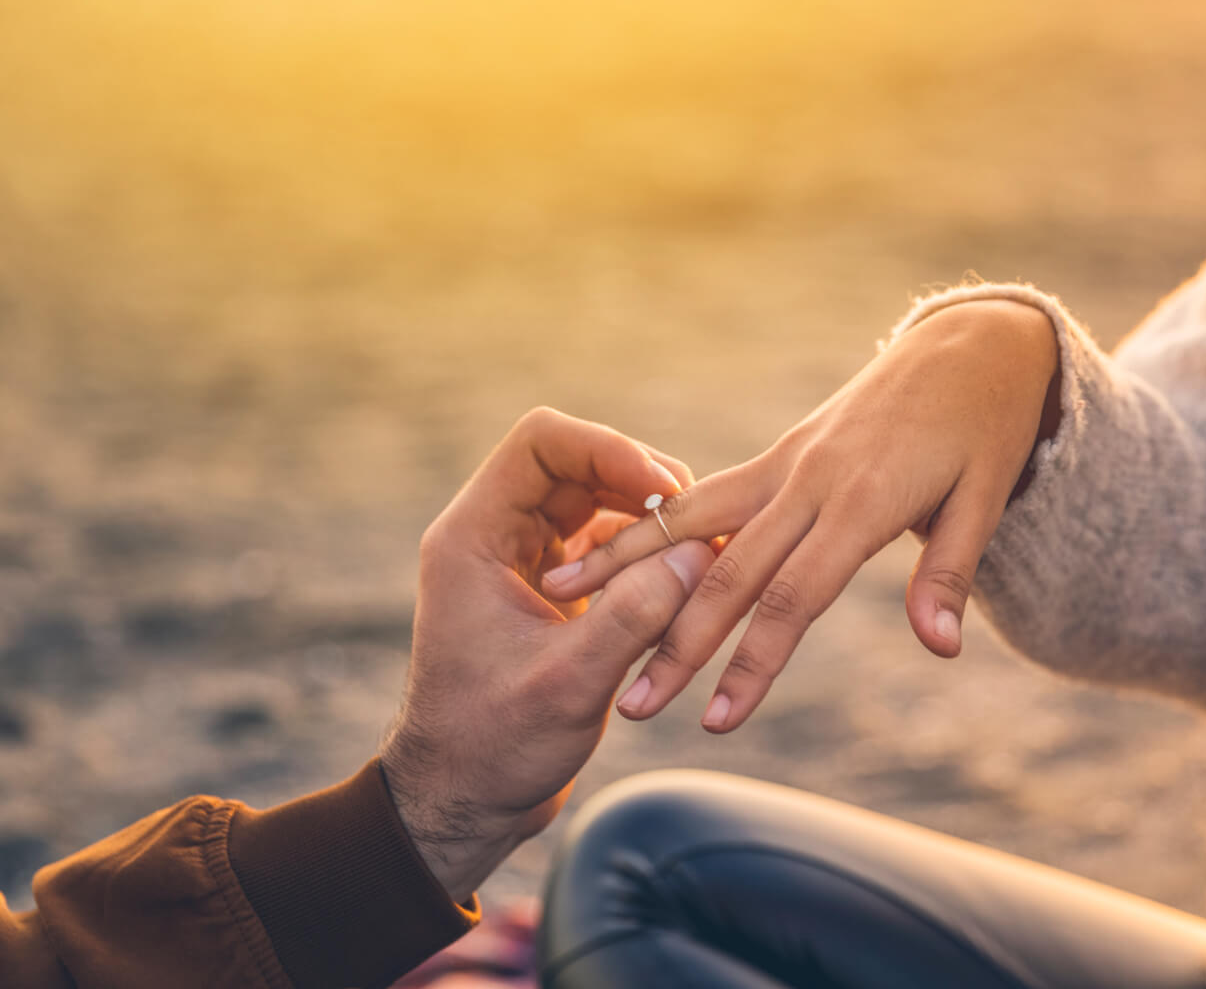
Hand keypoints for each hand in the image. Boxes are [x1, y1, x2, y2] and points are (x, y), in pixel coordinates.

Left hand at [379, 407, 713, 900]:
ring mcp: (527, 562)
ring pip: (598, 504)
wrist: (463, 803)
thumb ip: (634, 614)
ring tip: (700, 553)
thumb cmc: (493, 748)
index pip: (543, 443)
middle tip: (697, 522)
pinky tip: (685, 586)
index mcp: (475, 537)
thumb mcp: (569, 682)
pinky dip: (647, 559)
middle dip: (642, 483)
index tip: (665, 487)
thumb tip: (700, 551)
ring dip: (650, 523)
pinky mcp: (554, 593)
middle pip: (578, 465)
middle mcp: (497, 536)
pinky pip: (607, 548)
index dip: (610, 449)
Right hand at [543, 299, 1059, 733]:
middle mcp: (809, 479)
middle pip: (729, 573)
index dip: (754, 662)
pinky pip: (706, 496)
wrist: (969, 346)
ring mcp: (786, 462)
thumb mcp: (985, 499)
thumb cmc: (985, 430)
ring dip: (630, 569)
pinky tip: (607, 550)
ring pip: (693, 524)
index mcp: (863, 500)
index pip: (795, 596)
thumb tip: (938, 651)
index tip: (718, 720)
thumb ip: (949, 574)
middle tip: (633, 707)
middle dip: (679, 645)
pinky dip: (655, 527)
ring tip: (565, 599)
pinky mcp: (778, 454)